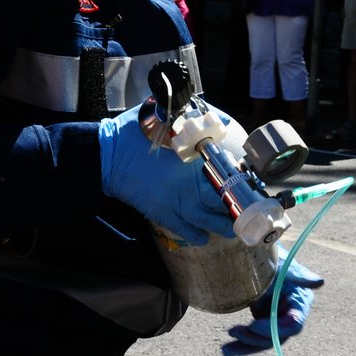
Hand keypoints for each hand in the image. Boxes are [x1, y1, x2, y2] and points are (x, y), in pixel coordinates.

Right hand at [97, 101, 235, 244]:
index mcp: (192, 160)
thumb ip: (194, 118)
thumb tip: (219, 119)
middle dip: (237, 207)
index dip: (239, 180)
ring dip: (223, 225)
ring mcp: (175, 201)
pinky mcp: (160, 212)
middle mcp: (188, 184)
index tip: (249, 183)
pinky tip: (204, 237)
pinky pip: (184, 229)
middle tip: (249, 211)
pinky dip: (196, 235)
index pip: (226, 173)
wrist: (106, 156)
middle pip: (222, 201)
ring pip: (207, 220)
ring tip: (234, 228)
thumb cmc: (133, 134)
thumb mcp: (165, 118)